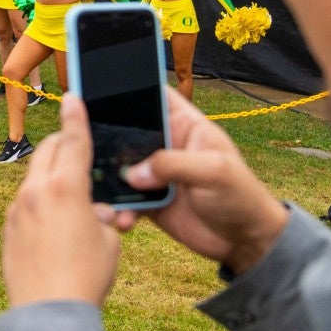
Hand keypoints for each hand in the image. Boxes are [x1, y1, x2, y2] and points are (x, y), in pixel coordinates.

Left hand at [2, 96, 120, 306]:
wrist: (47, 314)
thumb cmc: (86, 278)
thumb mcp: (110, 241)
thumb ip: (103, 215)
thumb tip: (96, 212)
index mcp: (65, 187)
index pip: (72, 140)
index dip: (76, 116)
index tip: (73, 97)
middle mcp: (35, 191)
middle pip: (48, 150)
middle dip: (63, 143)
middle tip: (77, 148)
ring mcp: (17, 209)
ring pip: (34, 176)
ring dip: (52, 175)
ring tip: (72, 196)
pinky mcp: (7, 228)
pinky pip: (25, 202)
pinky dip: (40, 200)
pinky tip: (55, 223)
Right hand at [113, 89, 287, 274]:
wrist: (245, 241)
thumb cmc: (241, 197)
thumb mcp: (214, 171)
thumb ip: (173, 165)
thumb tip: (134, 174)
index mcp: (186, 125)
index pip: (155, 95)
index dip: (131, 89)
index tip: (101, 90)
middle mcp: (166, 145)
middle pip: (128, 131)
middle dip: (107, 137)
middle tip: (85, 145)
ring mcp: (156, 173)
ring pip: (121, 166)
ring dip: (110, 178)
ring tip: (102, 192)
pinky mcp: (151, 200)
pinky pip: (126, 199)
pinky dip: (120, 208)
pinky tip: (122, 219)